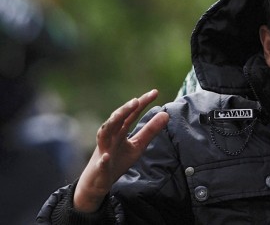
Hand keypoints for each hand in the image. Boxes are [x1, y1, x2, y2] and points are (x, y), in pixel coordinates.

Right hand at [73, 89, 169, 212]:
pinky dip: (103, 161)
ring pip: (104, 135)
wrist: (98, 182)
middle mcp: (110, 137)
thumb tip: (166, 114)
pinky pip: (101, 164)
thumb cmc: (118, 160)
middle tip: (136, 101)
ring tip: (120, 115)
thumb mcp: (138, 145)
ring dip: (111, 124)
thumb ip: (150, 130)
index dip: (142, 103)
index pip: (131, 114)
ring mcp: (103, 151)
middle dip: (125, 110)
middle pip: (116, 120)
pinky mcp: (100, 168)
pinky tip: (106, 157)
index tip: (155, 92)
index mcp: (119, 131)